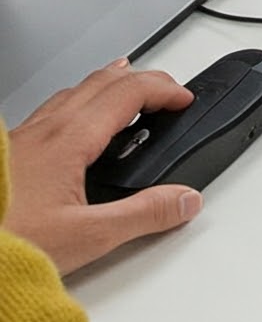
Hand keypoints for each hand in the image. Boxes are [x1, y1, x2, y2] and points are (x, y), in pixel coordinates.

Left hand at [3, 60, 200, 271]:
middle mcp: (44, 129)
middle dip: (143, 78)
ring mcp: (22, 138)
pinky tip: (74, 124)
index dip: (165, 89)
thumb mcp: (86, 237)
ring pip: (74, 91)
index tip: (184, 99)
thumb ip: (142, 216)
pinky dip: (79, 102)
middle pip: (103, 80)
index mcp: (69, 139)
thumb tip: (184, 199)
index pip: (129, 92)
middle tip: (166, 91)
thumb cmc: (6, 242)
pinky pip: (51, 109)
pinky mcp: (7, 152)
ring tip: (126, 89)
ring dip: (109, 84)